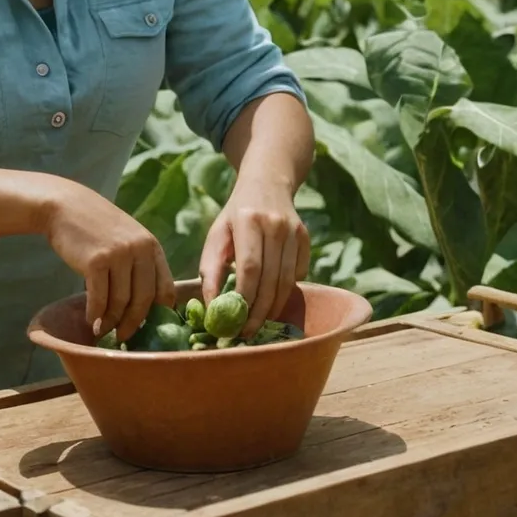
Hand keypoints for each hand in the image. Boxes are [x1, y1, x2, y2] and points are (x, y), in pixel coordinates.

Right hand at [40, 177, 175, 342]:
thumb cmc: (95, 226)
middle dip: (134, 324)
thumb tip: (143, 307)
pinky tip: (90, 320)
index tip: (148, 328)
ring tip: (102, 330)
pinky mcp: (96, 261)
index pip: (166, 289)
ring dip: (111, 321)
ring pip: (120, 302)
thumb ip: (138, 265)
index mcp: (151, 246)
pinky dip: (95, 314)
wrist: (65, 206)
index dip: (159, 314)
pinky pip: (99, 299)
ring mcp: (119, 254)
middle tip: (124, 337)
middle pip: (144, 300)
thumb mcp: (126, 238)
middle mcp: (140, 249)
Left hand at [198, 175, 310, 337]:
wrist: (267, 184)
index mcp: (249, 220)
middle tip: (246, 332)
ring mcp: (295, 231)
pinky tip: (272, 299)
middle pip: (271, 279)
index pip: (250, 268)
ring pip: (288, 281)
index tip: (234, 321)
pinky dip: (286, 291)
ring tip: (258, 324)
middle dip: (259, 311)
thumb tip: (211, 306)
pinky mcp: (306, 238)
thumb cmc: (235, 215)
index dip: (244, 298)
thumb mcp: (217, 234)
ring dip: (274, 308)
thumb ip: (210, 268)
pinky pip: (299, 274)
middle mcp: (275, 225)